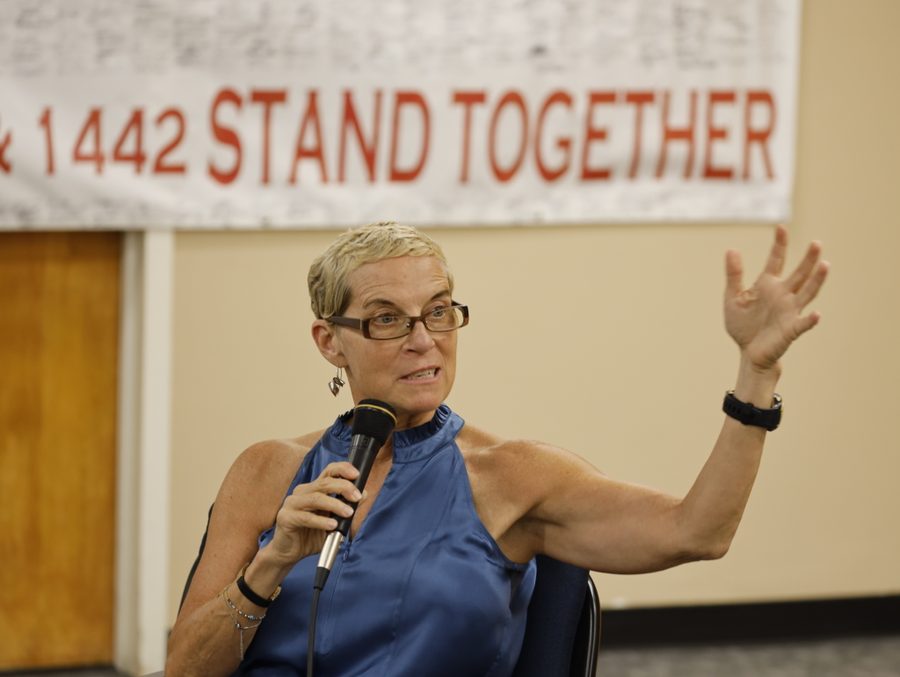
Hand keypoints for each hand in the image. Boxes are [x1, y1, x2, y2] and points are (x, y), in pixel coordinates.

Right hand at [265, 462, 360, 565]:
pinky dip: (321, 521)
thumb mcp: (334, 521)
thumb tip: (364, 494)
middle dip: (344, 488)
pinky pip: (306, 517)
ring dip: (335, 504)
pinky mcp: (285, 517)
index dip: (343, 469)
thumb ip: (347, 507)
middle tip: (357, 498)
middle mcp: (302, 492)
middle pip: (324, 483)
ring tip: (348, 513)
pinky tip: (332, 526)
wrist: (289, 553)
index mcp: (314, 489)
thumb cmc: (311, 535)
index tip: (357, 474)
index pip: (329, 471)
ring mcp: (292, 503)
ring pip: (316, 498)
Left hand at [724, 225, 828, 372]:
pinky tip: (816, 314)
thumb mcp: (733, 298)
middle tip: (816, 243)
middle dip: (808, 259)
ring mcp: (789, 311)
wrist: (749, 352)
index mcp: (768, 285)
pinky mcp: (791, 329)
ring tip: (825, 264)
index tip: (781, 227)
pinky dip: (810, 319)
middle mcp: (783, 294)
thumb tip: (731, 249)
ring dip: (817, 280)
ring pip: (807, 292)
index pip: (776, 260)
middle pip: (799, 273)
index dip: (779, 245)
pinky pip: (803, 323)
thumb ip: (734, 275)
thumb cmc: (742, 325)